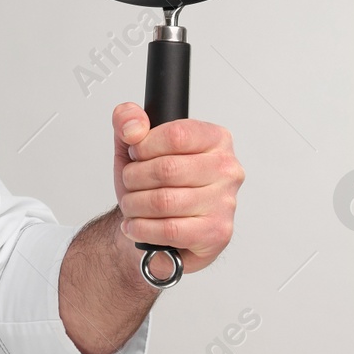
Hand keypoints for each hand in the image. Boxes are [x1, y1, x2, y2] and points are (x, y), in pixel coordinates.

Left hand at [111, 103, 242, 275]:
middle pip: (167, 169)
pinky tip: (135, 225)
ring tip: (131, 204)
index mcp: (215, 139)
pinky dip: (142, 228)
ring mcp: (224, 202)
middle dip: (134, 178)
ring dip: (134, 205)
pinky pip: (169, 230)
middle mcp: (227, 169)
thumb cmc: (150, 183)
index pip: (176, 134)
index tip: (136, 154)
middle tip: (129, 183)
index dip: (144, 146)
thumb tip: (133, 128)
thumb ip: (127, 120)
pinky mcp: (216, 233)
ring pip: (164, 201)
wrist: (160, 231)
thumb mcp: (132, 145)